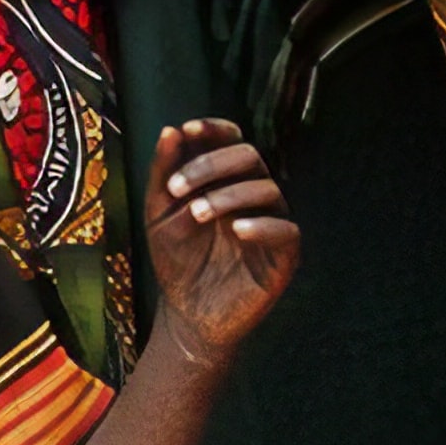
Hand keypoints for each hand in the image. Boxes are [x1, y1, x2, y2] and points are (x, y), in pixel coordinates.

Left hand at [141, 120, 299, 364]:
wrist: (186, 314)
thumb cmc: (176, 259)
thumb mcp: (159, 215)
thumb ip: (163, 173)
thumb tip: (171, 130)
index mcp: (226, 179)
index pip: (232, 140)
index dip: (214, 129)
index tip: (188, 130)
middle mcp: (253, 194)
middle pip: (250, 156)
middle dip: (211, 165)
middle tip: (177, 188)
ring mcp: (271, 222)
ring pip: (267, 189)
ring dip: (228, 195)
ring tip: (197, 214)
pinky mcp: (284, 256)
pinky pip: (287, 231)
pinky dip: (263, 226)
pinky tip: (237, 231)